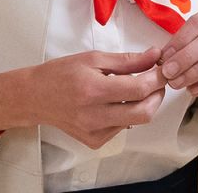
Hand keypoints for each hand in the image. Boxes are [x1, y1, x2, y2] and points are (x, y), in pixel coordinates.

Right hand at [0, 50, 165, 148]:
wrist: (35, 97)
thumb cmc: (60, 73)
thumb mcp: (93, 58)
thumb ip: (127, 60)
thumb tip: (155, 56)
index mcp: (92, 89)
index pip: (138, 89)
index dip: (157, 78)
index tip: (163, 69)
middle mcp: (93, 115)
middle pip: (144, 112)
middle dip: (157, 95)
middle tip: (156, 81)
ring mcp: (94, 131)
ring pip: (136, 121)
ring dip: (143, 104)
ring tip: (134, 89)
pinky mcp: (94, 141)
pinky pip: (122, 128)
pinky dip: (126, 114)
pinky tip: (115, 103)